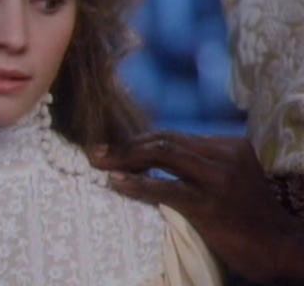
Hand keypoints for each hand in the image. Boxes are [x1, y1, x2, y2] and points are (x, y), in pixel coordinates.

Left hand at [89, 132, 303, 283]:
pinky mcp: (211, 205)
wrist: (284, 247)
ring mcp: (218, 179)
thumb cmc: (251, 215)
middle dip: (125, 144)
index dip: (138, 139)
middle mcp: (223, 155)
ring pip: (162, 155)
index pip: (172, 135)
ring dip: (124, 157)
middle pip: (163, 140)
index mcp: (226, 145)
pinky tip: (116, 182)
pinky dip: (137, 184)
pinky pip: (166, 189)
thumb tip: (155, 157)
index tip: (113, 144)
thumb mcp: (230, 178)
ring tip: (99, 161)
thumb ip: (200, 164)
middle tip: (96, 150)